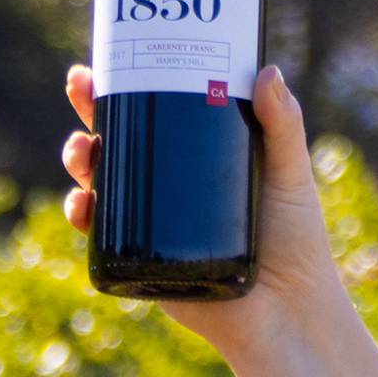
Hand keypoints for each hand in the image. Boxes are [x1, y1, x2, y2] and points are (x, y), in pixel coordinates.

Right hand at [58, 62, 342, 356]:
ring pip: (102, 184)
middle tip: (80, 91)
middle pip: (119, 143)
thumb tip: (267, 70)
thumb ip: (283, 124)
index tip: (101, 63)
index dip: (123, 88)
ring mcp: (153, 224)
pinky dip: (83, 216)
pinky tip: (83, 204)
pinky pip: (101, 237)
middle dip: (89, 114)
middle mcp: (170, 188)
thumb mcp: (290, 174)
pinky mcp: (142, 262)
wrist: (287, 313)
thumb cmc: (297, 243)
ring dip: (80, 160)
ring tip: (82, 151)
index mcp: (198, 158)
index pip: (155, 113)